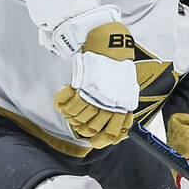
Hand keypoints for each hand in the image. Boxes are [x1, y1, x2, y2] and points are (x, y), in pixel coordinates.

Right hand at [55, 22, 139, 146]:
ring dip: (71, 114)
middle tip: (78, 117)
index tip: (93, 141)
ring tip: (71, 106)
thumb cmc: (117, 68)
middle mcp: (109, 104)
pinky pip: (68, 104)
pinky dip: (62, 101)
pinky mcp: (84, 86)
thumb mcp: (126, 90)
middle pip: (91, 128)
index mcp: (121, 107)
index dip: (100, 141)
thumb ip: (120, 108)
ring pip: (78, 118)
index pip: (111, 134)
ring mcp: (96, 96)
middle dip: (82, 125)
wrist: (110, 47)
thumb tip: (117, 129)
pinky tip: (63, 93)